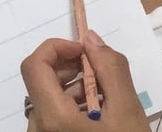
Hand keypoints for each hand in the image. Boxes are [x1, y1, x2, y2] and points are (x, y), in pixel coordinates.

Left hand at [21, 31, 149, 131]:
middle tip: (102, 75)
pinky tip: (99, 118)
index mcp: (52, 118)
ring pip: (48, 99)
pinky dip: (72, 107)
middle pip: (42, 81)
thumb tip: (90, 38)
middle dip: (71, 68)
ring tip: (106, 100)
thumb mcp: (127, 111)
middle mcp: (37, 129)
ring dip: (74, 88)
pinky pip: (52, 117)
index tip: (85, 52)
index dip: (56, 48)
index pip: (34, 65)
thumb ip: (110, 68)